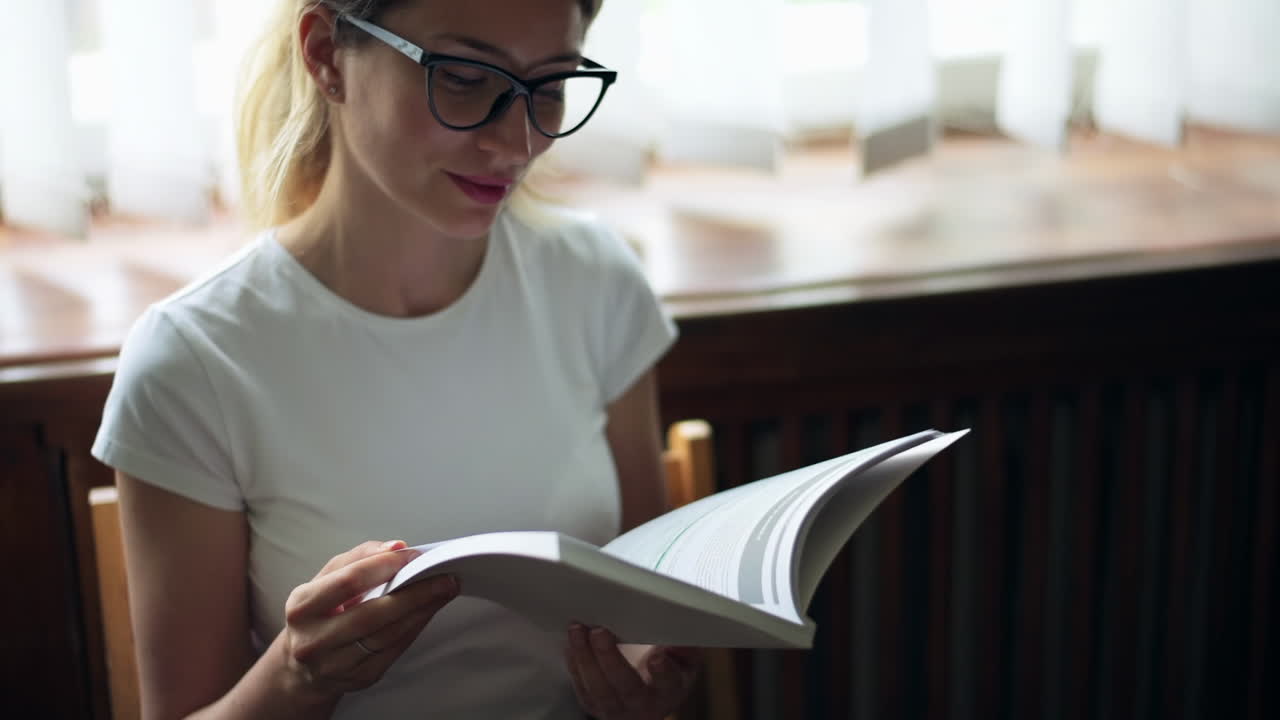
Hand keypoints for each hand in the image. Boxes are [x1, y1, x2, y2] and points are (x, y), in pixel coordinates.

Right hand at [278, 540, 459, 702]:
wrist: (303, 664)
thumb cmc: (319, 612)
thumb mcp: (326, 579)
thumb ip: (359, 557)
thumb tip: (397, 547)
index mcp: (302, 607)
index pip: (349, 581)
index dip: (384, 566)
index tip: (413, 555)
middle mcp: (313, 640)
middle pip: (372, 614)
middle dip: (414, 593)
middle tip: (443, 577)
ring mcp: (336, 665)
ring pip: (388, 635)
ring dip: (421, 611)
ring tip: (444, 591)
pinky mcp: (359, 678)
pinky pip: (395, 650)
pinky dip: (415, 627)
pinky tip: (428, 611)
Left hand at [566, 624, 702, 719]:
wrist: (644, 704)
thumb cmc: (665, 676)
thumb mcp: (684, 663)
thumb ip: (685, 648)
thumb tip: (681, 633)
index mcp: (668, 692)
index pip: (669, 684)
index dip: (663, 672)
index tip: (657, 657)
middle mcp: (642, 706)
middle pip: (626, 686)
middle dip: (610, 658)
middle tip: (600, 631)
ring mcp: (614, 708)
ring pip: (597, 688)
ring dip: (584, 657)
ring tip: (577, 629)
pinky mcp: (593, 704)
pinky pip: (581, 686)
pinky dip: (574, 663)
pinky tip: (572, 642)